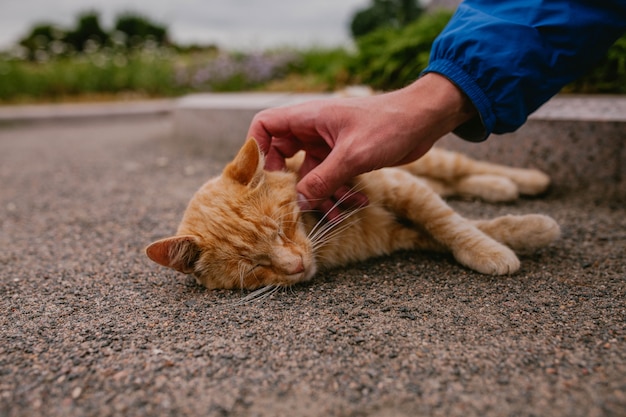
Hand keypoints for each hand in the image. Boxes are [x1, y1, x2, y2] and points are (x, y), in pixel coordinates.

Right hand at [246, 73, 475, 216]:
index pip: (265, 126)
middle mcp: (313, 130)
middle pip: (283, 157)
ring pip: (310, 175)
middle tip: (293, 205)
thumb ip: (323, 179)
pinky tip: (357, 204)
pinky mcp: (345, 157)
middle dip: (289, 184)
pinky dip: (340, 194)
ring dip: (321, 196)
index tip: (263, 178)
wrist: (425, 119)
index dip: (257, 149)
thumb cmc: (389, 125)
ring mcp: (328, 144)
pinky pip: (332, 179)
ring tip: (337, 215)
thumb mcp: (353, 155)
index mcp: (308, 118)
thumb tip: (299, 201)